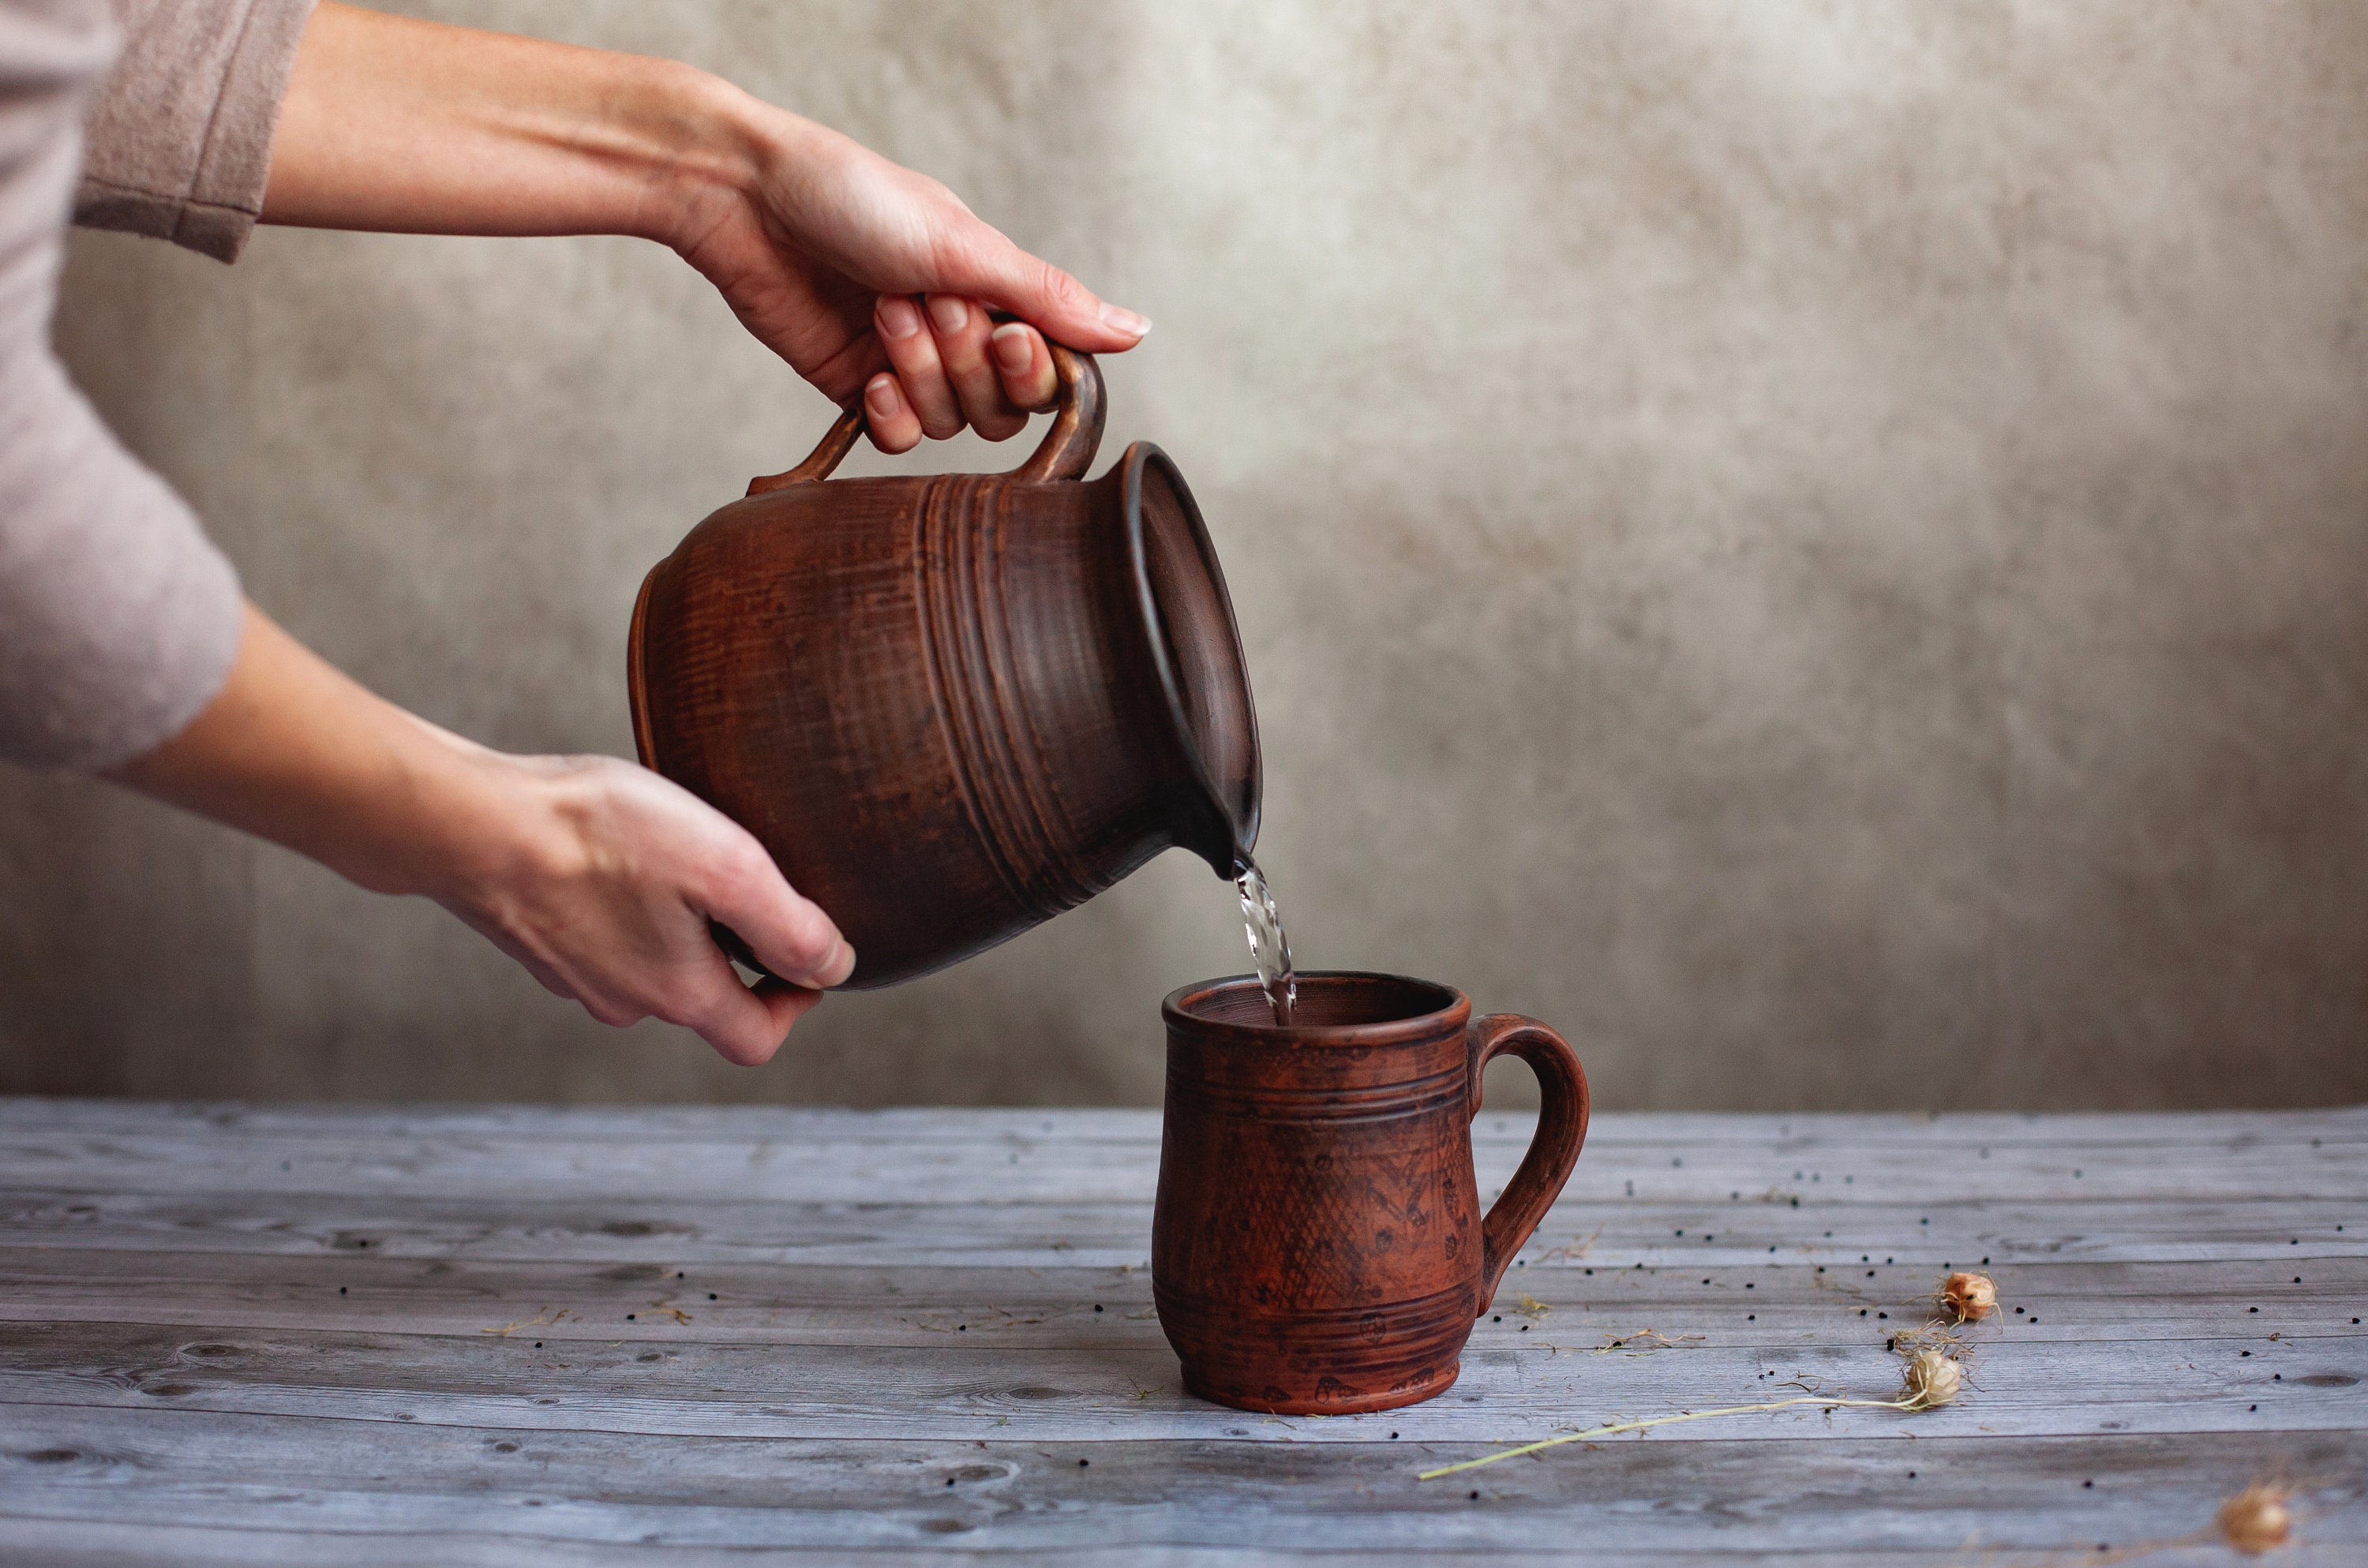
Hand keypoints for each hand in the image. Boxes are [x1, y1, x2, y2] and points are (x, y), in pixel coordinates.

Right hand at [427, 747, 854, 1065]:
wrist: (469, 825)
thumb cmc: (599, 836)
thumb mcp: (727, 869)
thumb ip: (790, 928)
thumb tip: (836, 968)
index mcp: (679, 994)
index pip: (756, 1038)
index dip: (795, 1002)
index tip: (806, 951)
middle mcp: (625, 999)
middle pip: (705, 999)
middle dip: (737, 952)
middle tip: (745, 884)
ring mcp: (575, 973)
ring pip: (650, 965)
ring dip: (680, 924)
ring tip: (681, 859)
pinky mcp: (539, 938)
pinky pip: (603, 935)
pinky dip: (625, 905)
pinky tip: (617, 851)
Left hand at [667, 111, 1151, 452]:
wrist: (750, 203)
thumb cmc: (857, 200)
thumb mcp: (967, 247)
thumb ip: (1052, 298)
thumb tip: (1138, 333)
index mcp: (996, 293)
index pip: (1050, 373)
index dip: (1031, 370)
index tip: (1004, 331)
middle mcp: (960, 335)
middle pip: (1002, 411)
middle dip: (963, 363)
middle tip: (923, 302)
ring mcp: (911, 367)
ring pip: (950, 425)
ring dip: (919, 373)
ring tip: (882, 312)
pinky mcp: (859, 391)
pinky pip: (899, 440)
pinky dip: (890, 415)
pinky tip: (869, 374)